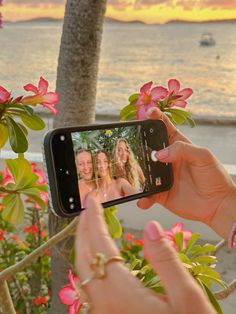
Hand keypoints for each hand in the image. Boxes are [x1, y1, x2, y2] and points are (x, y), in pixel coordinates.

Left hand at [75, 196, 213, 313]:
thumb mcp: (187, 300)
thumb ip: (166, 261)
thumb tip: (150, 227)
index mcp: (122, 295)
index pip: (100, 245)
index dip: (94, 219)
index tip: (92, 201)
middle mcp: (104, 305)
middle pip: (83, 256)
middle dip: (83, 227)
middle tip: (88, 208)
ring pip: (81, 271)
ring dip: (83, 243)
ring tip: (89, 225)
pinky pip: (87, 285)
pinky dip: (88, 261)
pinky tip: (96, 256)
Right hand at [137, 107, 235, 238]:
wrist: (218, 204)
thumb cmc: (215, 177)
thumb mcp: (203, 156)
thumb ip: (182, 149)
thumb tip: (159, 154)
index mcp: (179, 146)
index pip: (165, 128)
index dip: (156, 119)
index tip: (149, 113)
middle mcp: (168, 160)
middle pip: (149, 149)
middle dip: (139, 145)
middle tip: (133, 146)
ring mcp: (162, 177)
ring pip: (144, 172)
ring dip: (137, 174)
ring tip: (132, 177)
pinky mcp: (161, 194)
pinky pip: (147, 194)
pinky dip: (143, 198)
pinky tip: (142, 199)